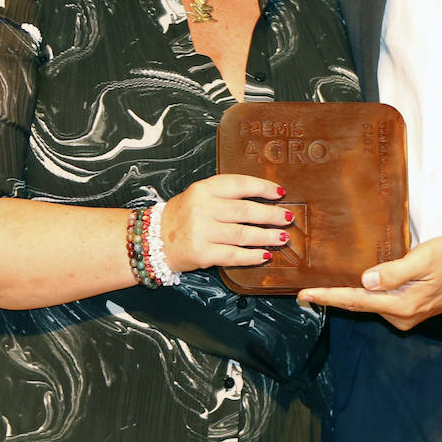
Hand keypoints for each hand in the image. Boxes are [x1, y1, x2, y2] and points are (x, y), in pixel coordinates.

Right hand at [160, 174, 294, 272]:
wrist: (153, 240)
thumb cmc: (184, 216)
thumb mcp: (200, 195)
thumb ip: (227, 195)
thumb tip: (265, 198)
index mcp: (204, 189)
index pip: (239, 184)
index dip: (262, 188)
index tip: (280, 193)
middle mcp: (203, 208)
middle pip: (245, 211)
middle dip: (271, 215)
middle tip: (288, 218)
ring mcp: (202, 232)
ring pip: (242, 234)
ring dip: (266, 237)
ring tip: (282, 237)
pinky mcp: (202, 253)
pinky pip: (233, 255)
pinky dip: (252, 256)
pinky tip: (265, 255)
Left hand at [297, 236, 441, 330]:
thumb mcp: (424, 258)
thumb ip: (395, 271)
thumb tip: (366, 281)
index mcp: (403, 305)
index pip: (357, 301)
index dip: (328, 297)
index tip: (304, 295)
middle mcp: (401, 316)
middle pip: (359, 305)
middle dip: (333, 297)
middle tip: (306, 289)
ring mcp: (406, 316)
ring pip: (369, 304)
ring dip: (350, 294)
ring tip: (328, 283)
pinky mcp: (410, 310)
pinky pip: (380, 303)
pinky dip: (366, 294)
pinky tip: (358, 284)